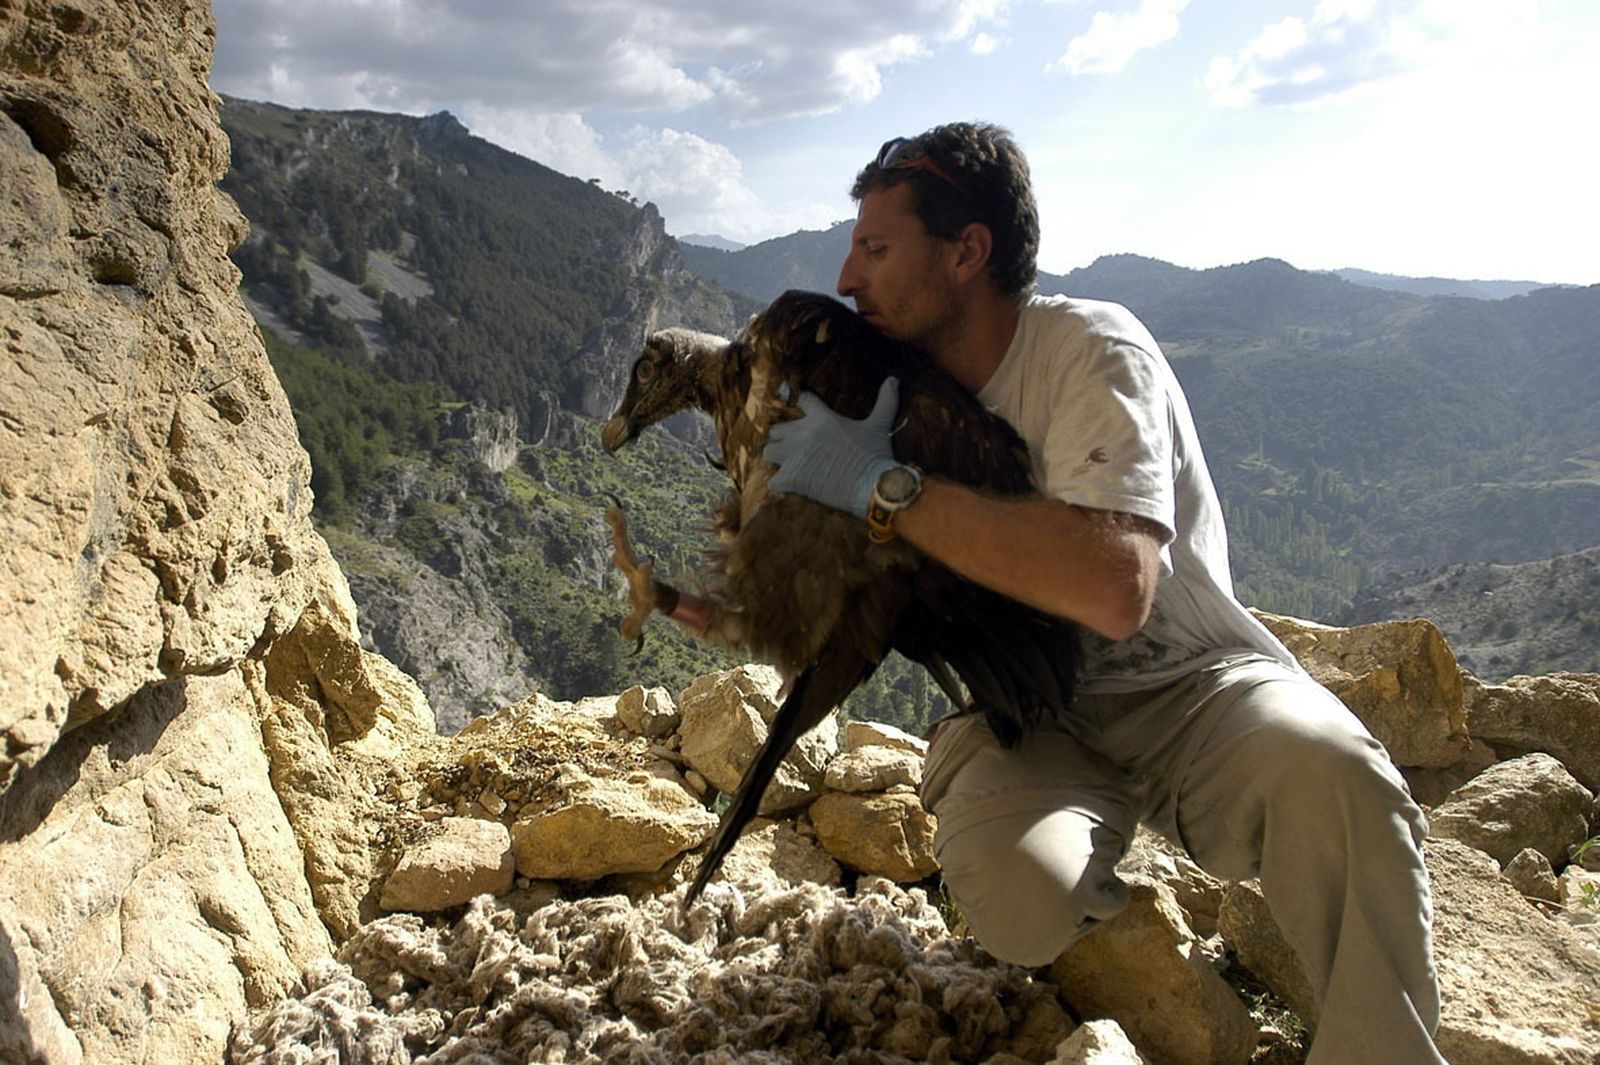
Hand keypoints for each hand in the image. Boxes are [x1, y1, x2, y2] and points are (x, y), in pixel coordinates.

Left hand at [763, 377, 899, 517]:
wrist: (872, 485)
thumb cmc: (876, 454)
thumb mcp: (879, 425)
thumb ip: (885, 401)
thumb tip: (894, 379)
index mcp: (822, 418)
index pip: (802, 400)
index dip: (800, 403)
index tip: (800, 406)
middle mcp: (803, 433)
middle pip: (777, 429)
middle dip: (782, 436)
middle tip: (792, 446)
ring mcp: (794, 456)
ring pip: (769, 451)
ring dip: (776, 457)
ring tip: (785, 464)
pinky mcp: (792, 478)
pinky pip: (773, 481)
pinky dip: (779, 485)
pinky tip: (788, 487)